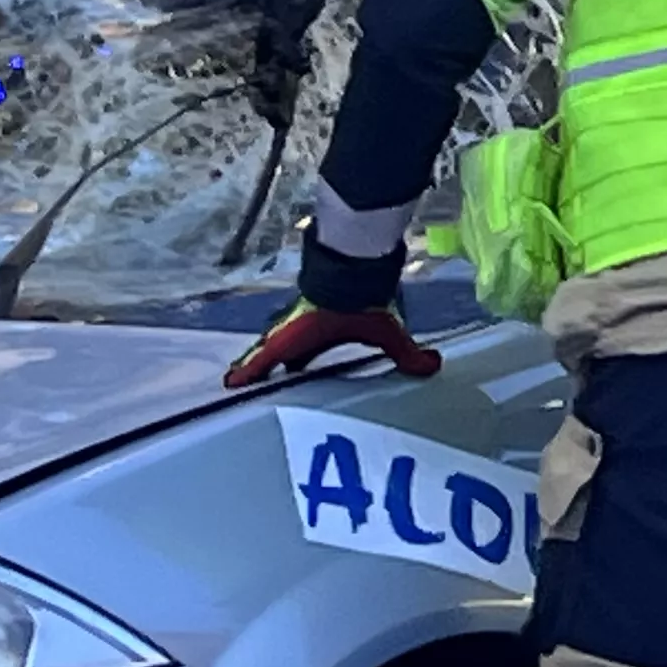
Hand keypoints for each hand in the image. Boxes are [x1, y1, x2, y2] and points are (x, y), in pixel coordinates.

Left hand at [225, 300, 443, 390]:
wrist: (347, 281)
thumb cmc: (365, 305)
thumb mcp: (390, 336)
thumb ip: (408, 355)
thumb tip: (436, 365)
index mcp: (327, 334)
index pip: (308, 355)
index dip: (298, 365)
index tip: (291, 377)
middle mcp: (303, 335)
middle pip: (281, 357)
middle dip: (273, 369)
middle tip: (261, 385)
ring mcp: (286, 336)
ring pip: (264, 357)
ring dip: (255, 370)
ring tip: (241, 383)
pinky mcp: (276, 341)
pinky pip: (256, 363)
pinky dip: (246, 372)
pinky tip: (231, 383)